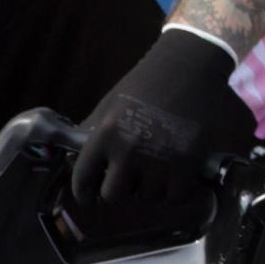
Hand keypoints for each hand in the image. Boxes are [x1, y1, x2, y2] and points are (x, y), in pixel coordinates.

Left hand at [66, 23, 251, 247]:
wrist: (189, 66)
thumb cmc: (144, 84)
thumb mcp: (108, 107)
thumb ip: (92, 136)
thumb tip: (73, 159)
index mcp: (104, 136)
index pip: (83, 180)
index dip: (84, 192)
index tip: (89, 196)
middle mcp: (130, 150)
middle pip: (113, 196)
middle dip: (117, 192)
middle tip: (125, 182)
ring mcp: (161, 158)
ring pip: (147, 197)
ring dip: (148, 190)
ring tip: (152, 174)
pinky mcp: (191, 161)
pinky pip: (176, 196)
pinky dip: (173, 192)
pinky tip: (172, 180)